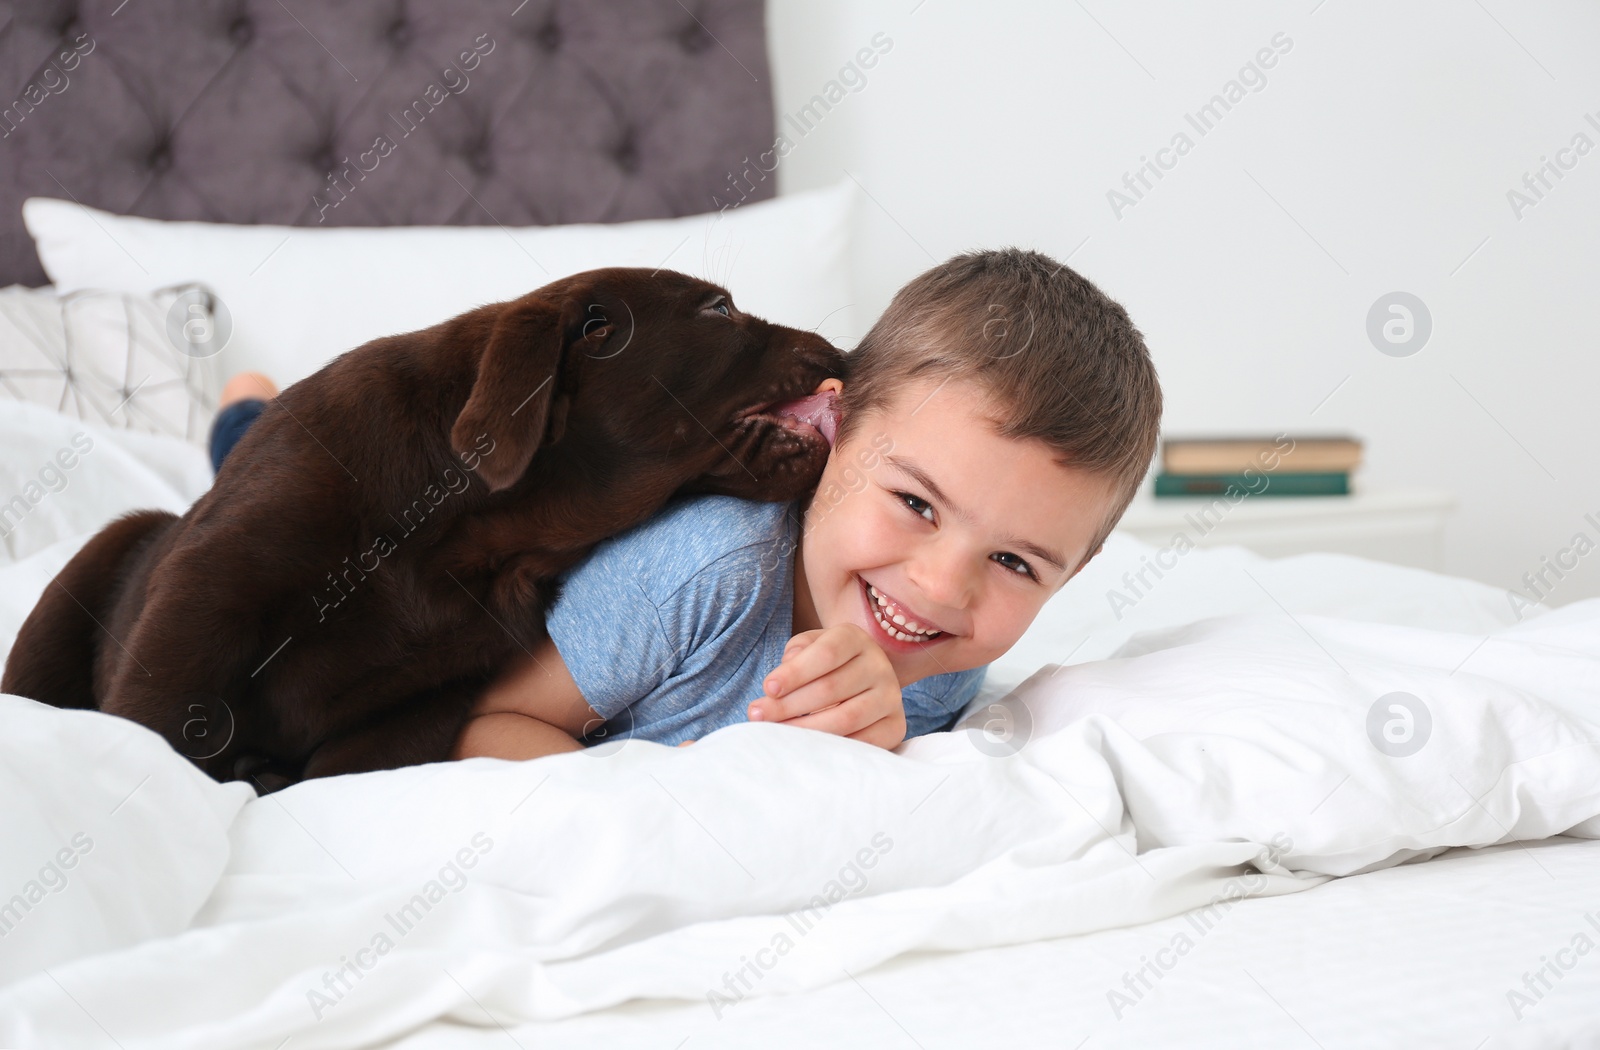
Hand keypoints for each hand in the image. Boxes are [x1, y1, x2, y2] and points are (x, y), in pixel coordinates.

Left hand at [748, 624, 906, 749]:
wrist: (863, 680)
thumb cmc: (825, 664)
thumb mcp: (809, 648)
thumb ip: (795, 656)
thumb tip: (781, 683)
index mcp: (855, 639)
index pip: (826, 654)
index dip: (795, 672)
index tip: (767, 688)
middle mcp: (879, 665)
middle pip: (832, 688)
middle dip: (789, 705)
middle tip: (758, 716)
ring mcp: (891, 697)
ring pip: (846, 718)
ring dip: (806, 730)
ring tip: (776, 734)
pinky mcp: (896, 725)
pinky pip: (864, 743)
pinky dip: (833, 747)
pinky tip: (807, 748)